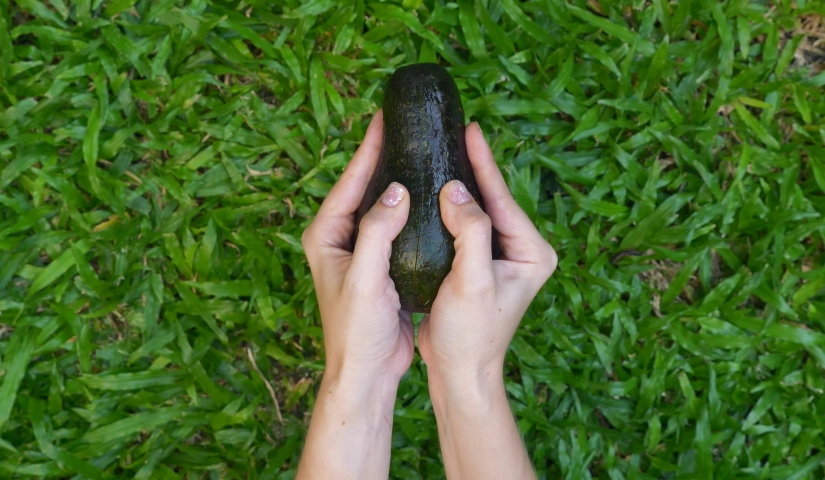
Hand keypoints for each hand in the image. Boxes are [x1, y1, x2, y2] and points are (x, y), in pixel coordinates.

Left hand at [301, 110, 413, 382]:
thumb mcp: (366, 279)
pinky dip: (411, 209)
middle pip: (363, 187)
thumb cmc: (357, 330)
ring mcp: (361, 251)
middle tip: (405, 124)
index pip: (348, 182)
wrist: (367, 371)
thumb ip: (377, 233)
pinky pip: (396, 226)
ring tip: (420, 149)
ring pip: (381, 206)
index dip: (368, 149)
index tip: (384, 117)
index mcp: (326, 236)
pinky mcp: (381, 264)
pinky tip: (430, 195)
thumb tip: (395, 189)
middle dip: (383, 156)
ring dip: (399, 180)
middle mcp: (340, 239)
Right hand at [418, 122, 556, 383]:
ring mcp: (502, 258)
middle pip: (494, 200)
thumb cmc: (470, 335)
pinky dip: (450, 208)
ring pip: (479, 211)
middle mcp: (523, 251)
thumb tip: (458, 189)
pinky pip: (466, 227)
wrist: (461, 374)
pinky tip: (434, 189)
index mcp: (532, 252)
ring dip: (462, 185)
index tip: (471, 129)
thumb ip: (471, 232)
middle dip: (474, 168)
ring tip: (445, 149)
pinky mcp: (482, 265)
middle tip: (456, 130)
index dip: (484, 163)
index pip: (504, 199)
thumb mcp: (472, 281)